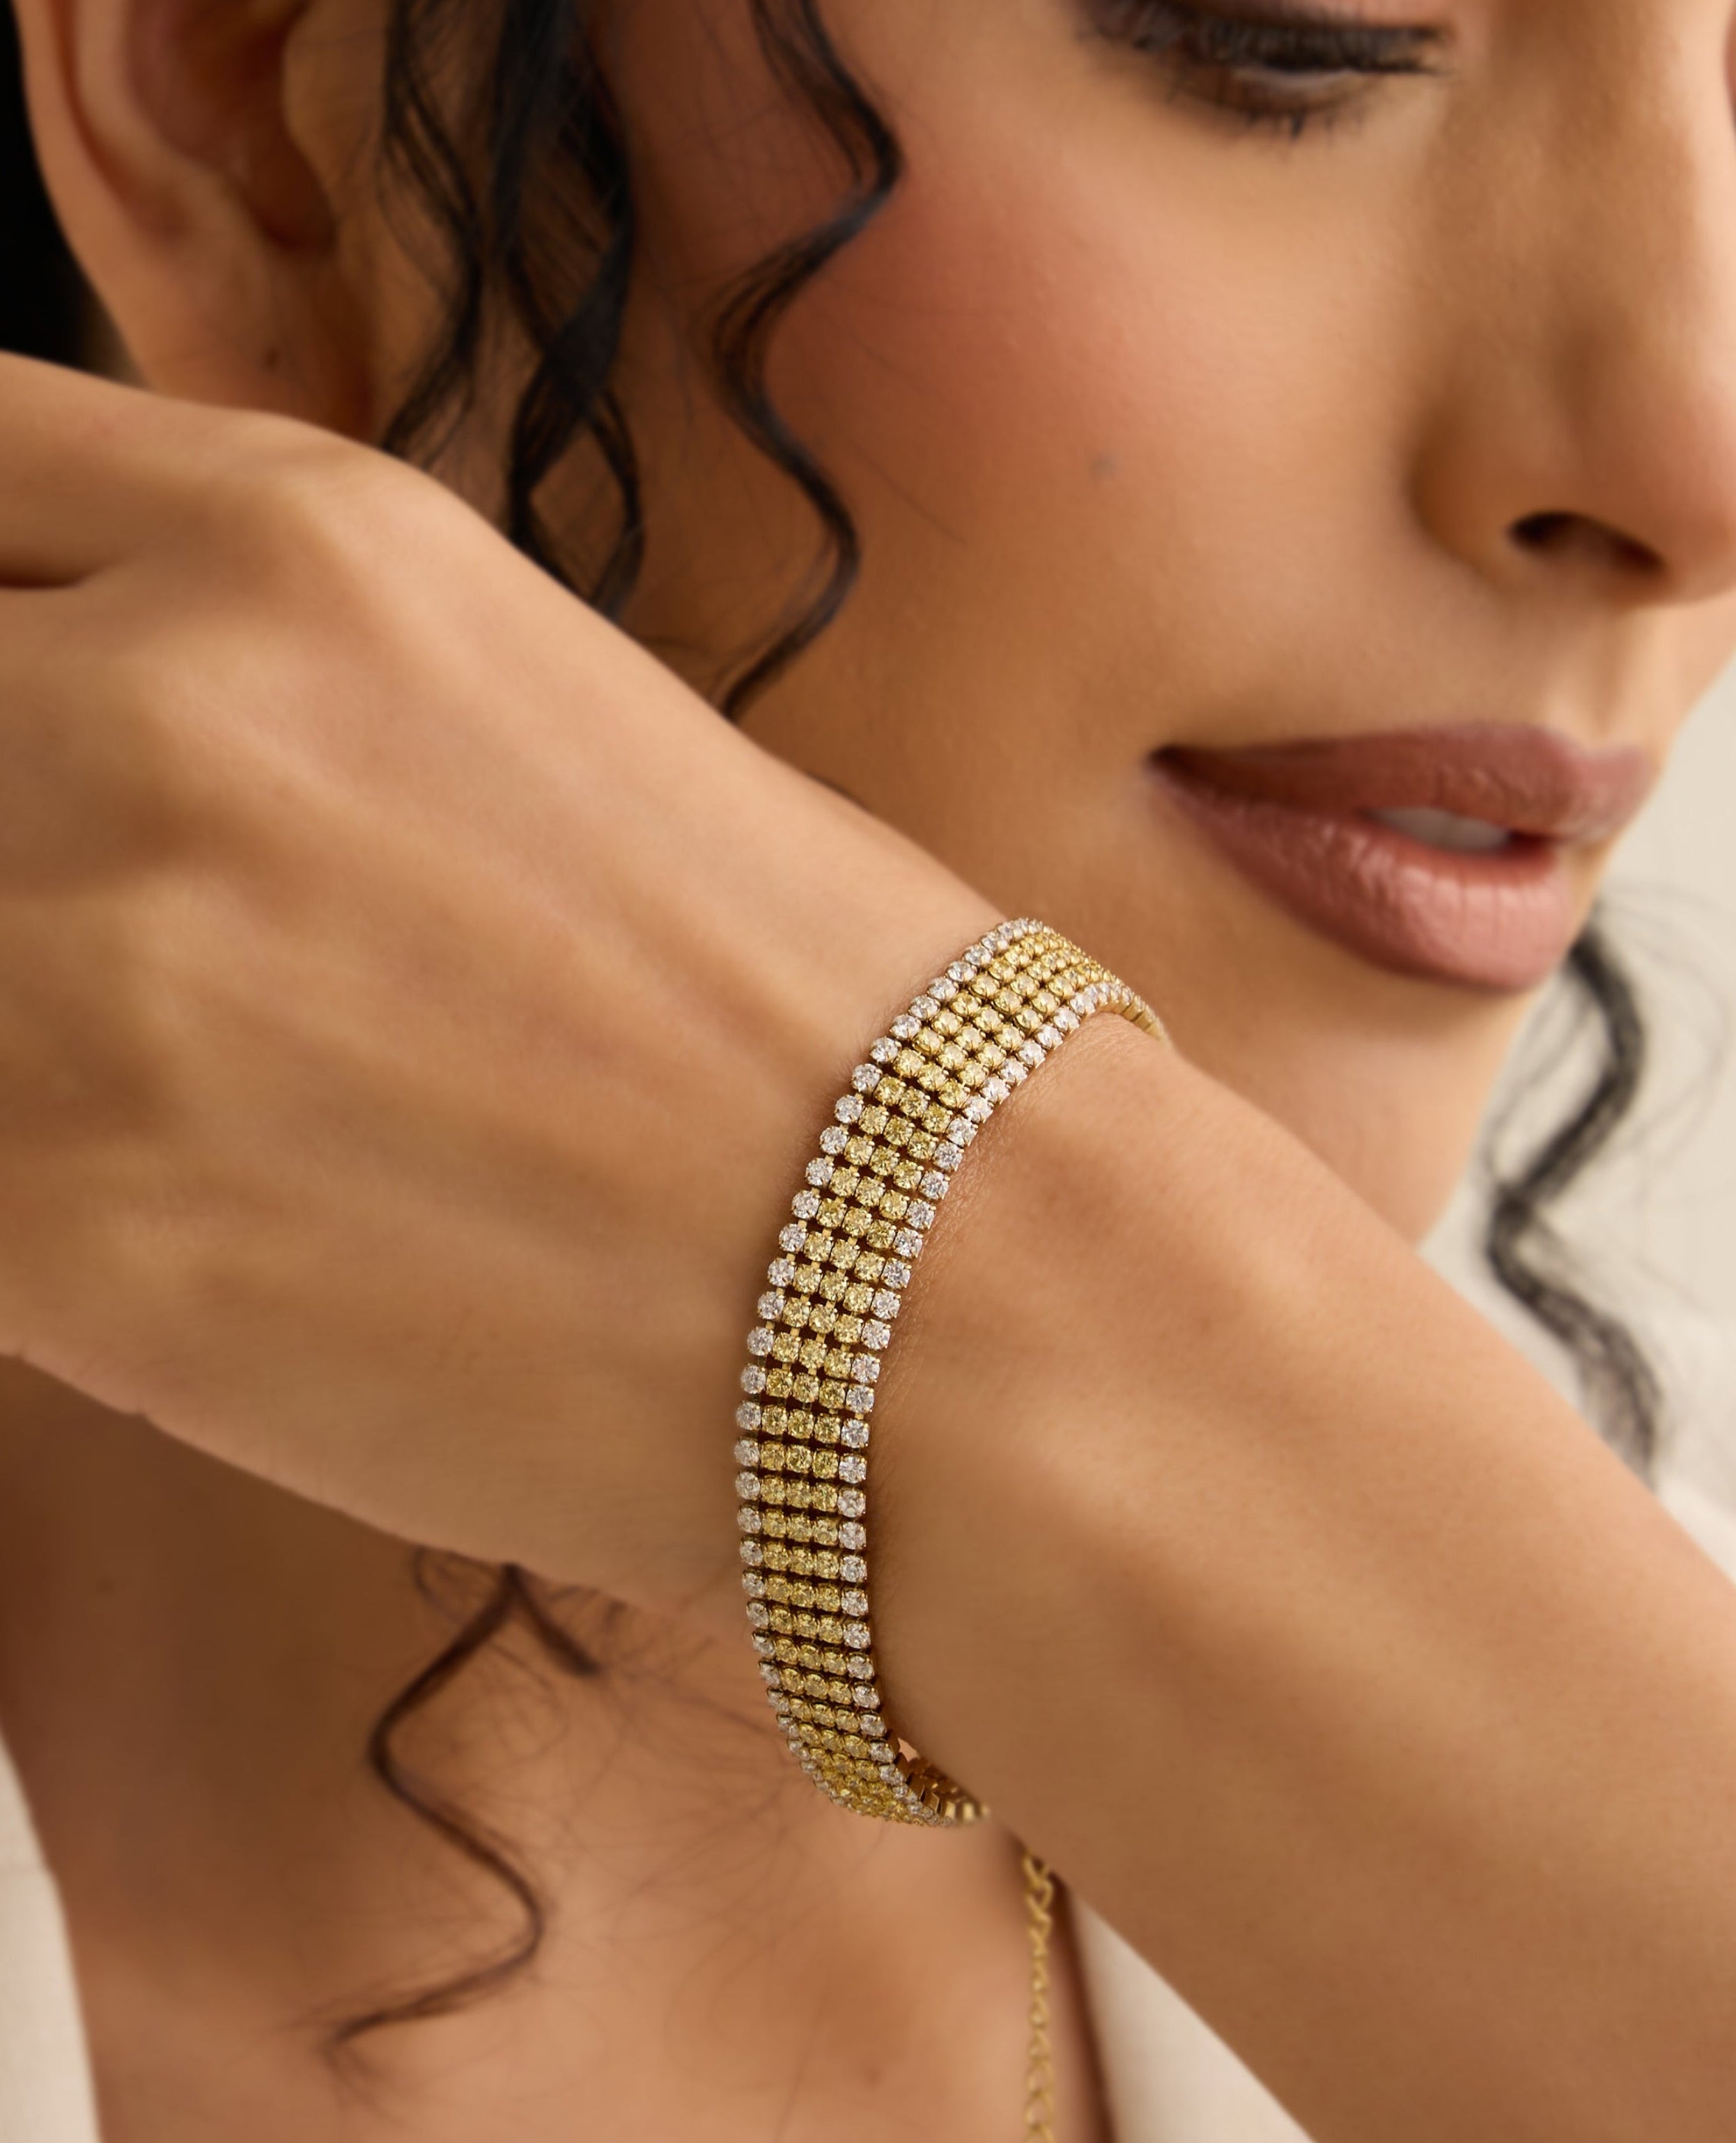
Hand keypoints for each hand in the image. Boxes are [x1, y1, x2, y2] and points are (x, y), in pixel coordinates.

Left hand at [0, 355, 988, 1615]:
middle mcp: (165, 705)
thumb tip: (68, 746)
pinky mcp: (56, 1227)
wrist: (952, 1286)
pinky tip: (170, 1251)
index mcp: (305, 543)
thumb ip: (261, 690)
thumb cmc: (808, 1029)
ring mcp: (87, 961)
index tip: (19, 731)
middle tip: (91, 971)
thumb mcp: (532, 727)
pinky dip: (16, 1207)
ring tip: (167, 1121)